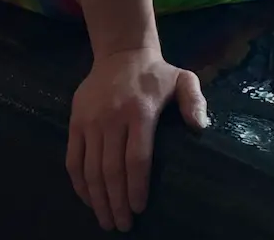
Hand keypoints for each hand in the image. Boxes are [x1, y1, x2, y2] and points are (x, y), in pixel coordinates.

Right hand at [67, 47, 208, 231]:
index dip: (137, 187)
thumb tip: (201, 126)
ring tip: (107, 221)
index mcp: (140, 111)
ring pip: (91, 169)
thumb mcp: (184, 79)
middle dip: (116, 202)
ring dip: (97, 199)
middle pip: (112, 170)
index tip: (140, 208)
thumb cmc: (156, 74)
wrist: (120, 52)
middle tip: (123, 225)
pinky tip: (88, 200)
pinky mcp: (75, 122)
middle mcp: (112, 118)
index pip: (137, 158)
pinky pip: (73, 159)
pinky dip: (79, 184)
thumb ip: (194, 101)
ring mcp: (90, 121)